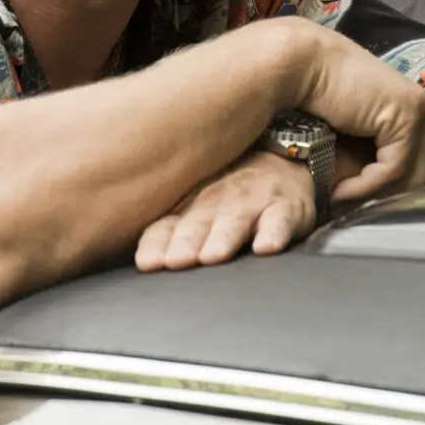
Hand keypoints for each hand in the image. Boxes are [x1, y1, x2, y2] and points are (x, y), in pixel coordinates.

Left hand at [134, 150, 314, 271]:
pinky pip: (280, 220)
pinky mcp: (285, 209)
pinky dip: (274, 233)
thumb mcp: (192, 209)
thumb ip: (164, 235)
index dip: (156, 244)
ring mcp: (251, 204)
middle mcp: (216, 203)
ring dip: (223, 237)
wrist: (279, 159)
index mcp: (188, 207)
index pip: (166, 227)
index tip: (148, 263)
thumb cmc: (227, 195)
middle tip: (177, 261)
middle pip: (198, 224)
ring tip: (214, 256)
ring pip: (235, 221)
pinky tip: (266, 247)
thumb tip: (139, 265)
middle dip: (186, 242)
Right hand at [281, 22, 424, 201]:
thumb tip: (394, 201)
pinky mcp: (405, 114)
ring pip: (418, 176)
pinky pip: (394, 169)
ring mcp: (418, 108)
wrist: (301, 67)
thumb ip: (380, 158)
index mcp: (417, 109)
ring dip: (380, 199)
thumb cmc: (317, 101)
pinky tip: (339, 191)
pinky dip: (365, 187)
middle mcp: (424, 108)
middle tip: (373, 219)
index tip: (403, 213)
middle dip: (411, 202)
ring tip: (349, 207)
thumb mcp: (357, 136)